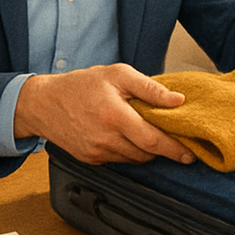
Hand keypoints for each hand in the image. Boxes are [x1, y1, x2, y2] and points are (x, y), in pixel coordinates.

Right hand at [14, 64, 194, 164]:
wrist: (44, 103)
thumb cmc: (81, 85)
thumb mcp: (117, 74)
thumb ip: (149, 88)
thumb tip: (177, 100)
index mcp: (115, 116)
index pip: (152, 140)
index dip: (174, 149)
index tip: (190, 153)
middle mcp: (105, 139)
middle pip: (146, 153)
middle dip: (162, 149)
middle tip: (174, 140)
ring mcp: (97, 152)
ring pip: (133, 159)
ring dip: (145, 150)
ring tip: (145, 132)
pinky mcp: (90, 159)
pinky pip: (118, 159)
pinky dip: (127, 151)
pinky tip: (124, 135)